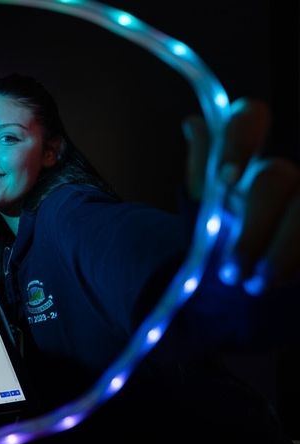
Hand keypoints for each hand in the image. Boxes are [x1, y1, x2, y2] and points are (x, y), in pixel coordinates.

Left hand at [183, 97, 299, 293]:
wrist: (244, 275)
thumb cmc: (223, 232)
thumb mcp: (204, 205)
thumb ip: (200, 170)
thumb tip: (193, 124)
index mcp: (246, 153)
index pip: (249, 119)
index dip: (239, 142)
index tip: (224, 178)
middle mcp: (283, 166)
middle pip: (277, 178)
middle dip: (253, 229)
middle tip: (231, 271)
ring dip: (281, 252)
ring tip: (257, 285)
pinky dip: (299, 261)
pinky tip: (286, 280)